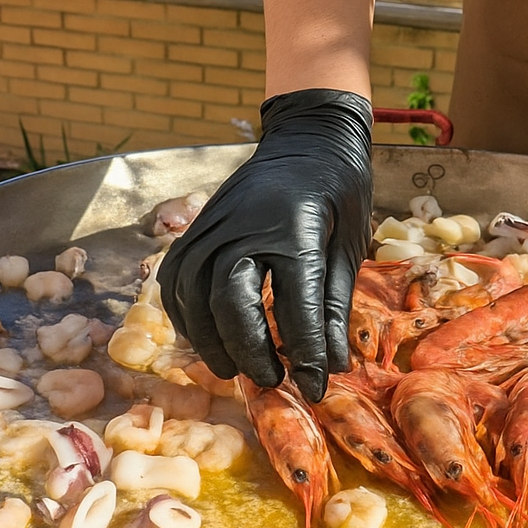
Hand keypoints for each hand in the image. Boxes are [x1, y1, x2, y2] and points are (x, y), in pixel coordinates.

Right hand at [158, 90, 371, 402]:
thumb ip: (335, 308)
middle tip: (272, 380)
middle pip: (231, 304)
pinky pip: (176, 282)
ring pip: (195, 297)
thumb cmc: (339, 193)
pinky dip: (187, 317)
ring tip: (236, 370)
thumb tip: (331, 368)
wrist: (308, 139)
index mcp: (295, 229)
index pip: (295, 307)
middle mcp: (245, 226)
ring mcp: (213, 225)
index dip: (306, 355)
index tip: (315, 388)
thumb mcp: (350, 248)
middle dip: (250, 352)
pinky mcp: (195, 229)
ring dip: (212, 342)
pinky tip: (208, 339)